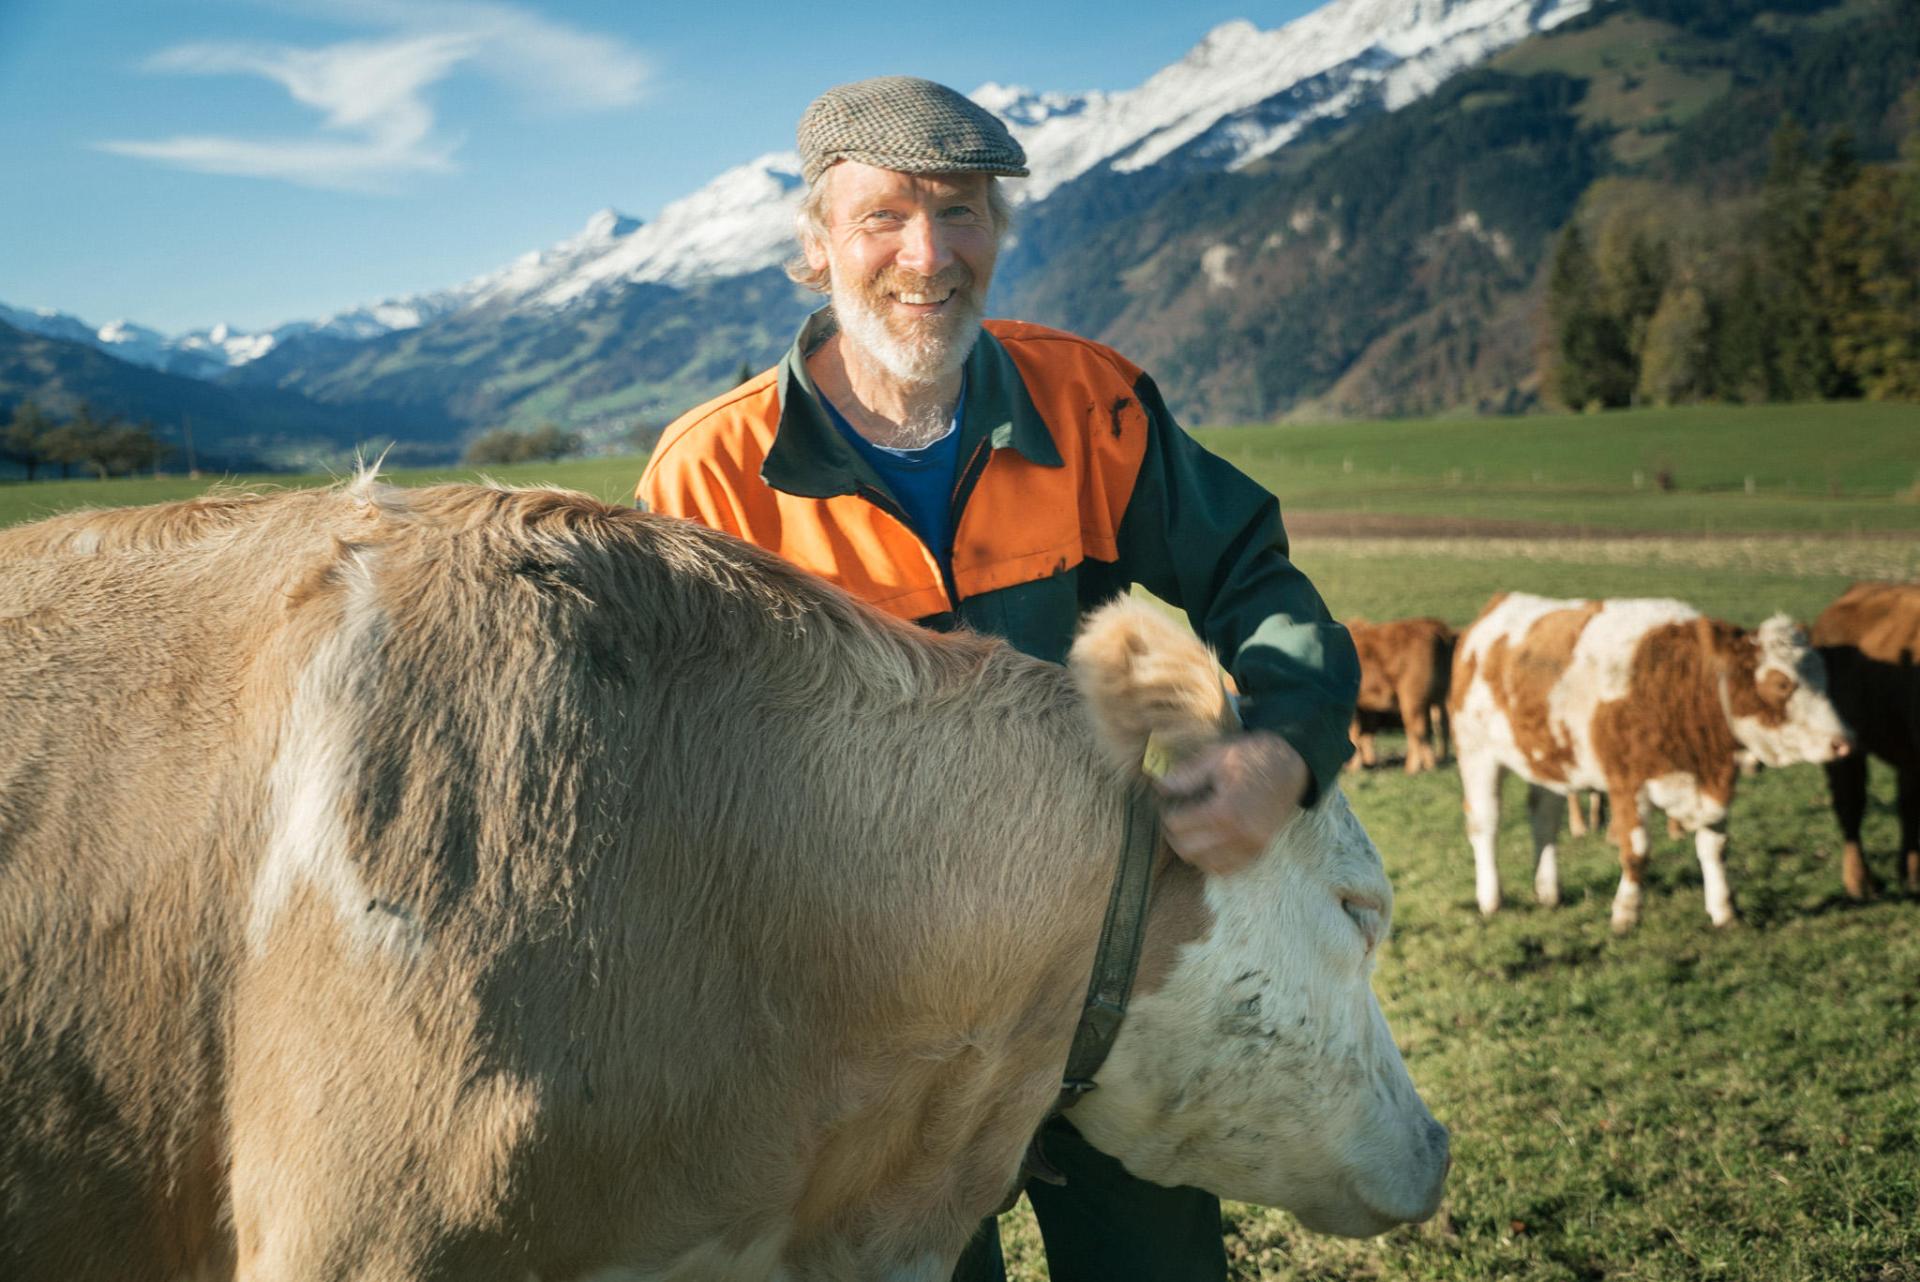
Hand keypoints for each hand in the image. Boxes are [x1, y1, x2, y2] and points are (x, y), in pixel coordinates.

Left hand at [1154, 732, 1309, 876]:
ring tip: (1189, 830)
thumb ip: (1187, 774)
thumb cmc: (1253, 756)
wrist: (1292, 764)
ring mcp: (1251, 846)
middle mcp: (1239, 834)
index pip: (1178, 825)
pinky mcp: (1259, 850)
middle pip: (1187, 849)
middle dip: (1174, 834)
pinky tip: (1207, 843)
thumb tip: (1160, 786)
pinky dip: (1211, 860)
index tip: (1167, 804)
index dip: (1167, 813)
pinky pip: (1227, 868)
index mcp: (1225, 809)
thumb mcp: (1218, 756)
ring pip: (1205, 864)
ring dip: (1191, 849)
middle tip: (1174, 817)